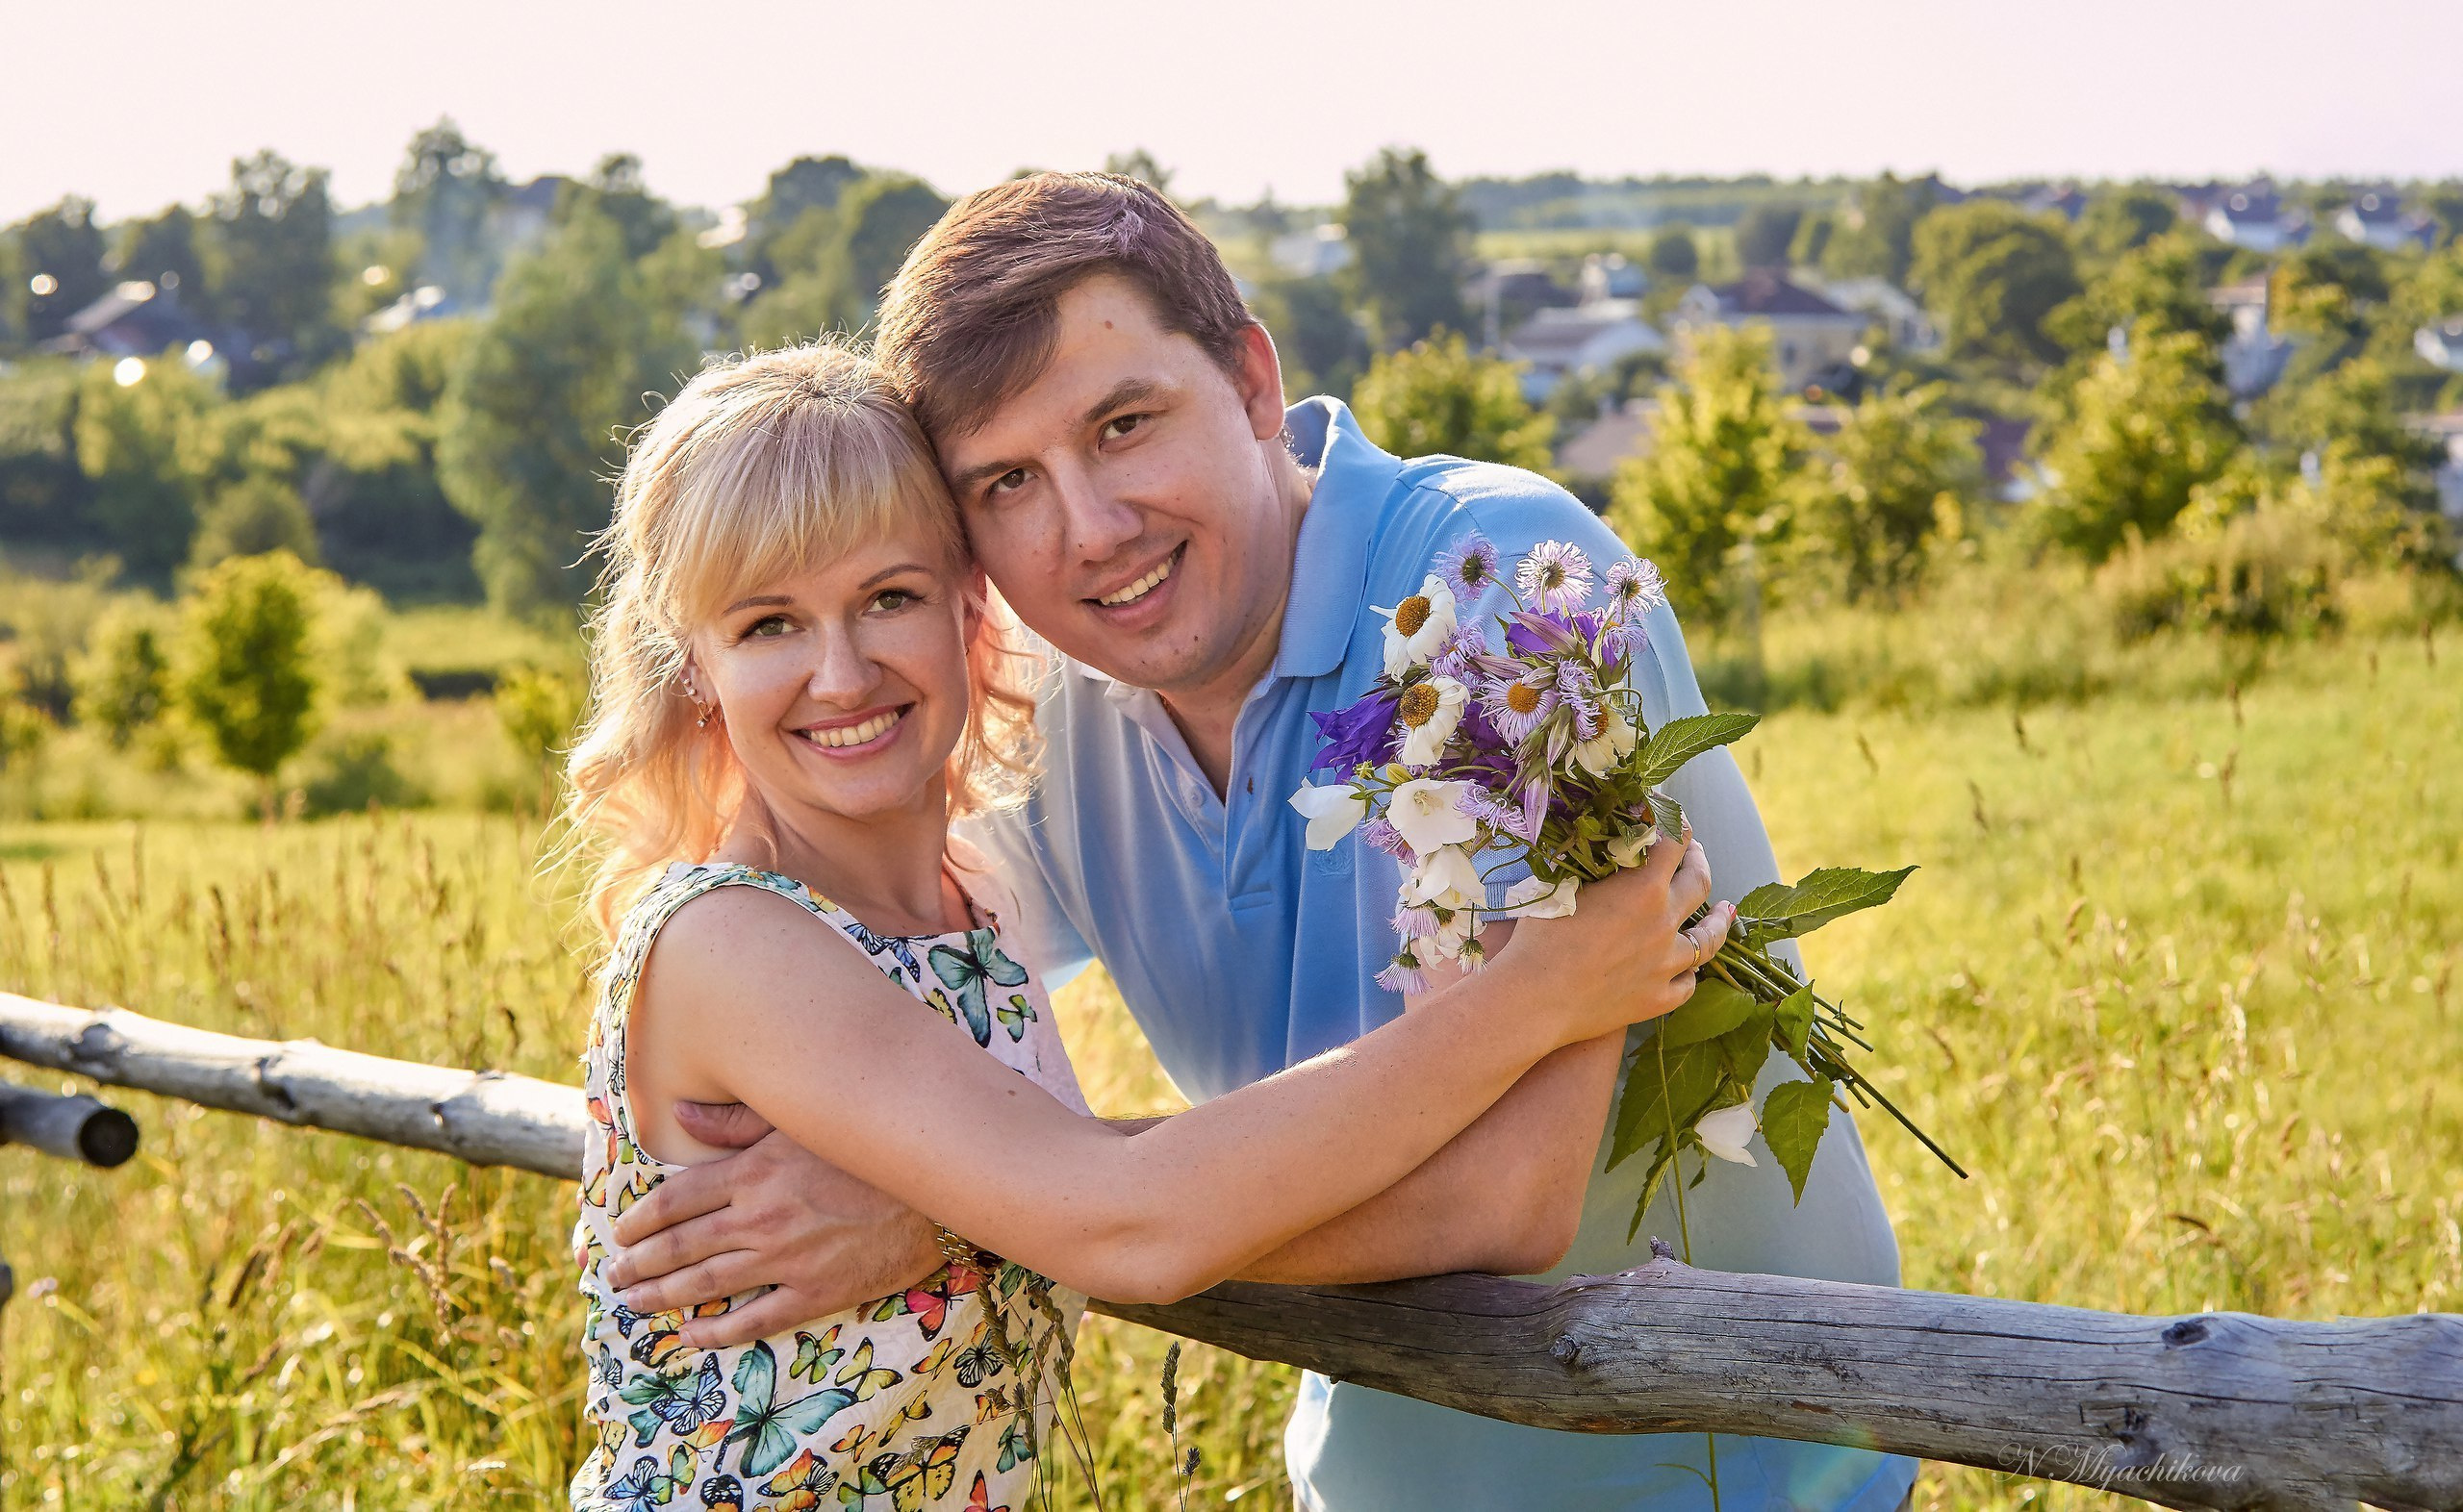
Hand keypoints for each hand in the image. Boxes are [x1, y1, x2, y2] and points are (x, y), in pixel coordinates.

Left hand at [605, 1119, 941, 1347]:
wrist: (937, 1189)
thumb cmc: (866, 1148)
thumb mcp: (798, 1121)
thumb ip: (735, 1121)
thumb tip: (679, 1113)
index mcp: (751, 1173)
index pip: (675, 1201)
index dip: (640, 1220)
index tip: (621, 1232)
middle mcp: (759, 1219)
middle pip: (680, 1246)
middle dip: (639, 1263)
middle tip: (615, 1275)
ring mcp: (785, 1261)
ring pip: (705, 1284)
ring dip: (662, 1296)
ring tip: (635, 1302)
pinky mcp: (814, 1293)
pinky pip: (753, 1319)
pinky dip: (715, 1332)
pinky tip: (690, 1336)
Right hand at [1504, 829, 1730, 1042]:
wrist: (1534, 1000)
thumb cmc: (1538, 938)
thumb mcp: (1563, 887)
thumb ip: (1589, 863)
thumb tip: (1598, 843)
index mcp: (1643, 889)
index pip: (1675, 841)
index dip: (1675, 821)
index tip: (1670, 814)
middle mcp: (1664, 924)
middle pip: (1699, 882)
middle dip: (1698, 860)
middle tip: (1693, 854)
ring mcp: (1666, 965)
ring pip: (1708, 940)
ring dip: (1718, 921)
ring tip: (1724, 912)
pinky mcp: (1658, 999)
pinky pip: (1688, 983)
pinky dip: (1690, 971)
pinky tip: (1690, 967)